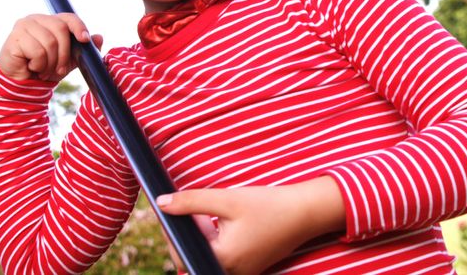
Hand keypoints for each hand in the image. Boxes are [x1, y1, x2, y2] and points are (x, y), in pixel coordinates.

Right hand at [0, 13, 101, 81]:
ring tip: (44, 70)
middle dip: (64, 54)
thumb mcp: (68, 60)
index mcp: (50, 21)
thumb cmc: (44, 67)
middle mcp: (36, 19)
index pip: (68, 17)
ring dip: (50, 63)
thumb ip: (82, 49)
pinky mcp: (14, 38)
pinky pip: (37, 52)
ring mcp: (24, 26)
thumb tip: (99, 37)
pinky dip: (38, 65)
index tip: (85, 40)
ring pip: (49, 42)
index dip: (79, 27)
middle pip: (60, 30)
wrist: (22, 83)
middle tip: (59, 70)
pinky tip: (32, 67)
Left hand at [156, 177, 344, 274]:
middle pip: (193, 255)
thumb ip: (190, 202)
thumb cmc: (268, 206)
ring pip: (208, 256)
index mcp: (222, 259)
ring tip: (218, 216)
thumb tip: (162, 204)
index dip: (173, 231)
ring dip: (205, 237)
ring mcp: (241, 273)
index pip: (180, 252)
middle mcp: (231, 272)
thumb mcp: (226, 199)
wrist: (304, 213)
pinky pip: (224, 258)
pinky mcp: (249, 268)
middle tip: (201, 212)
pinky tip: (231, 223)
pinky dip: (220, 241)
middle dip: (190, 234)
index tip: (176, 210)